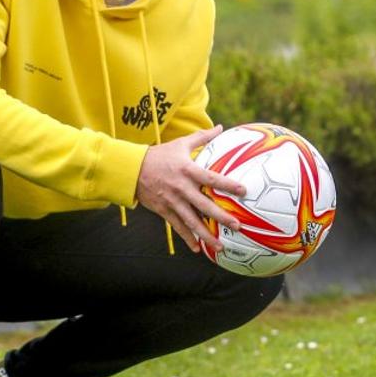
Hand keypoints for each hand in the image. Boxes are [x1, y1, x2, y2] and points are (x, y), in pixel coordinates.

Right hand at [135, 125, 245, 253]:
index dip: (228, 185)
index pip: (212, 179)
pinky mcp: (164, 210)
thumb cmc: (159, 155)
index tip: (243, 191)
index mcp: (188, 170)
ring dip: (206, 234)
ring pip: (192, 221)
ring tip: (220, 246)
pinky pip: (178, 226)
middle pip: (204, 205)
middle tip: (237, 226)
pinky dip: (188, 238)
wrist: (131, 169)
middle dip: (221, 217)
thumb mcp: (181, 144)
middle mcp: (181, 188)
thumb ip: (202, 137)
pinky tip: (198, 249)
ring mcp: (172, 201)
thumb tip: (220, 127)